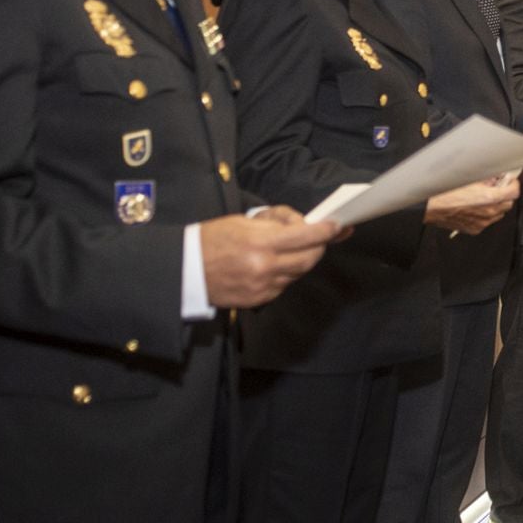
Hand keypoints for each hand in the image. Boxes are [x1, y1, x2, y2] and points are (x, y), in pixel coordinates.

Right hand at [200, 210, 338, 307]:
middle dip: (319, 246)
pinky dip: (286, 273)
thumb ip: (275, 225)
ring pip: (298, 273)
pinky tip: (273, 264)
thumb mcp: (243, 222)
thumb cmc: (212, 239)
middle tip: (319, 237)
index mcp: (260, 242)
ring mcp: (264, 287)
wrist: (185, 270)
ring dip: (301, 259)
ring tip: (286, 248)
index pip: (306, 237)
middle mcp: (266, 267)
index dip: (326, 231)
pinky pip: (284, 285)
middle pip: (310, 259)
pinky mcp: (260, 300)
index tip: (336, 225)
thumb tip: (301, 226)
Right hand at [425, 176, 518, 233]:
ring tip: (483, 197)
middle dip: (504, 194)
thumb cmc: (445, 191)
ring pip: (498, 214)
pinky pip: (486, 221)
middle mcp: (488, 213)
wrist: (430, 206)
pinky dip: (485, 214)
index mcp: (489, 198)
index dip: (513, 184)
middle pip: (508, 204)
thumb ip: (487, 178)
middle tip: (496, 187)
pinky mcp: (474, 229)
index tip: (509, 180)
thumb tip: (494, 177)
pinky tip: (474, 207)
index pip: (514, 192)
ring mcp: (482, 223)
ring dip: (495, 205)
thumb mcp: (470, 177)